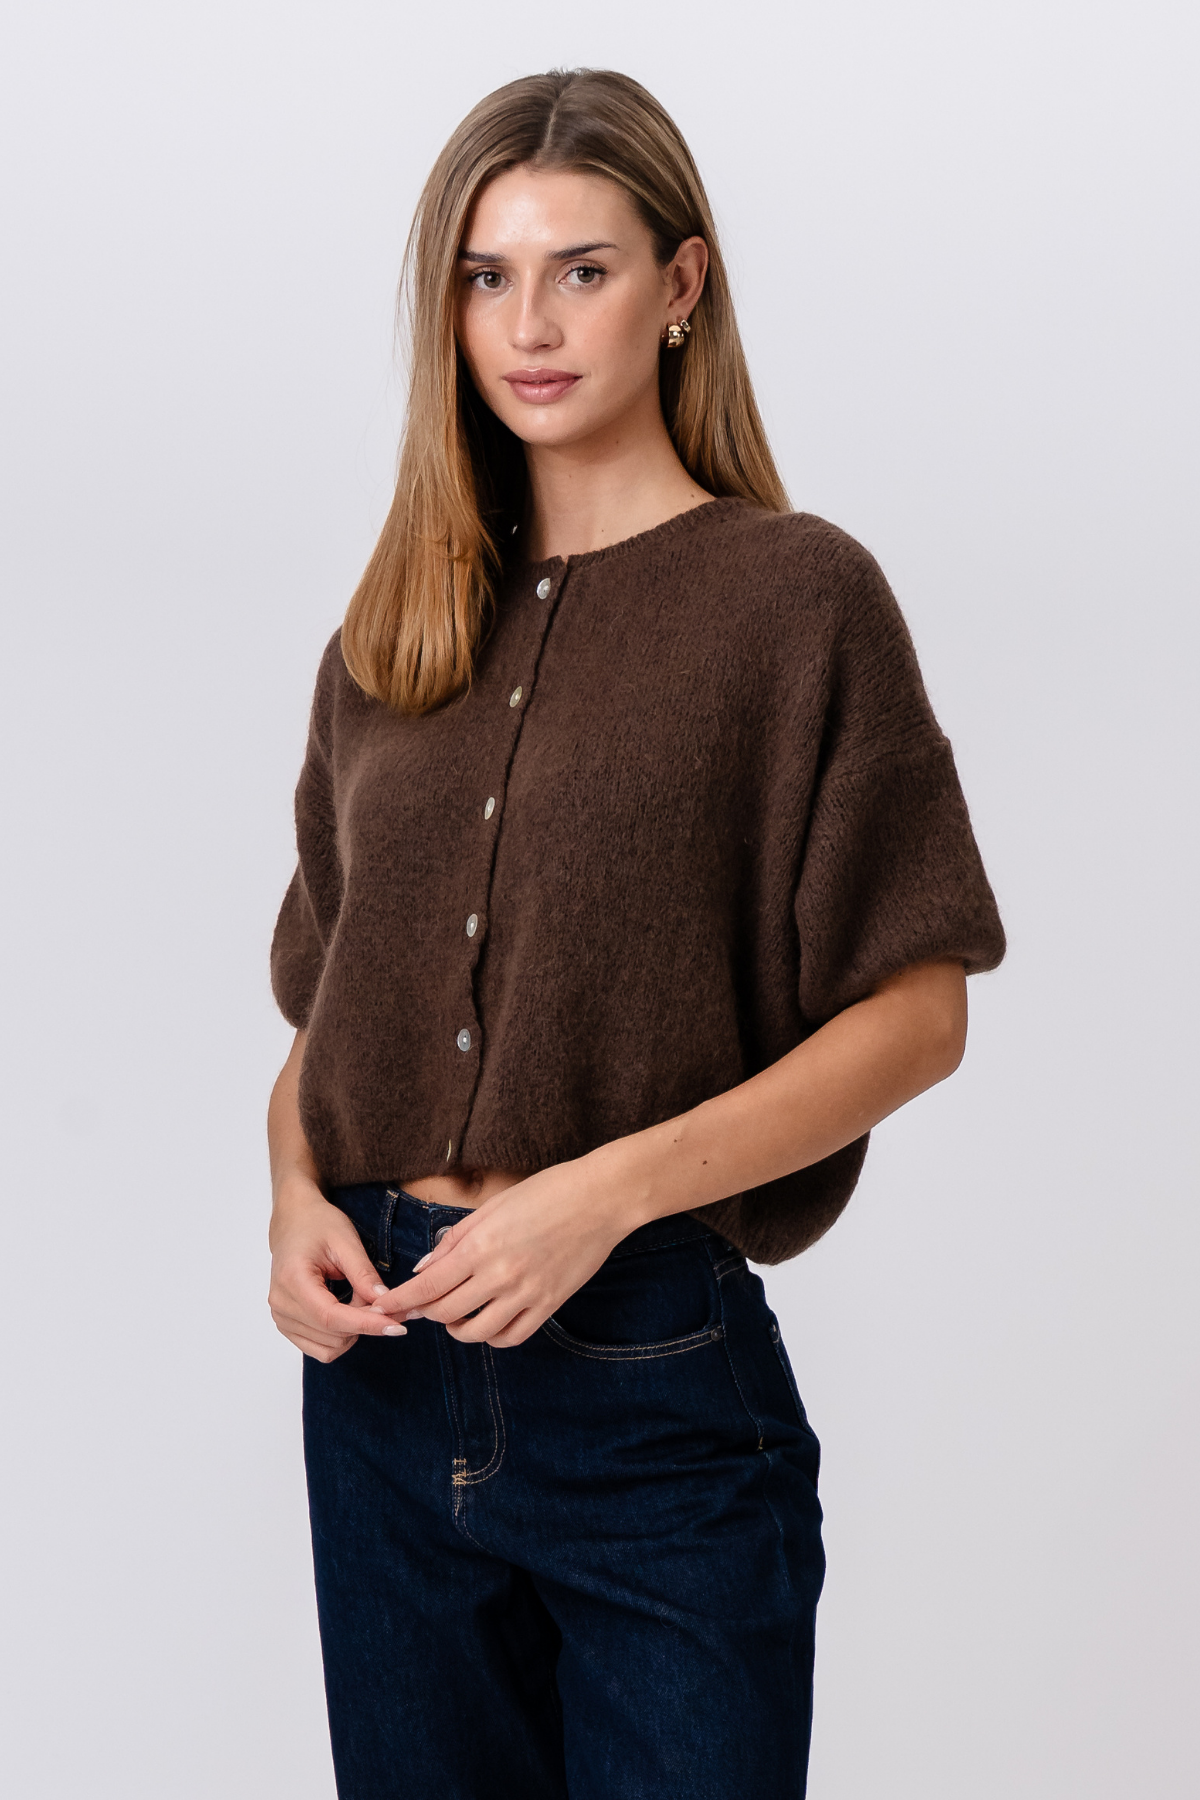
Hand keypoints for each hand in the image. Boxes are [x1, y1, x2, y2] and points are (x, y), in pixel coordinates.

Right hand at [268, 1173, 401, 1361]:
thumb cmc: (318, 1224)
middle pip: (332, 1334)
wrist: (294, 1222)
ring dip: (353, 1330)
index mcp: (292, 1279)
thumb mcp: (346, 1241)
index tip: (396, 1326)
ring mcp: (281, 1318)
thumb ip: (364, 1274)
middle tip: (379, 1297)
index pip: (331, 1317)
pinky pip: (321, 1349)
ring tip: (359, 1298)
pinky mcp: (287, 1326)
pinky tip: (348, 1311)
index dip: (366, 1324)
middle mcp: (281, 1304)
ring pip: (329, 1348)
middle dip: (365, 1323)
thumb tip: (385, 1302)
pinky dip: (341, 1336)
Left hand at [369, 1157, 639, 1348]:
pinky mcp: (549, 1305)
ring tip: (455, 1316)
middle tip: (419, 1307)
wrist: (600, 1199)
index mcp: (480, 1247)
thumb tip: (425, 1268)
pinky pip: (512, 1336)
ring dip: (457, 1328)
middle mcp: (499, 1275)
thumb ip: (455, 1239)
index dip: (400, 1301)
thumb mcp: (492, 1207)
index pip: (426, 1287)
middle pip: (445, 1313)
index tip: (385, 1307)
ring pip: (476, 1332)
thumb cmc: (546, 1192)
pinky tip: (487, 1321)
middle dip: (424, 1313)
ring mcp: (526, 1294)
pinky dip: (492, 1335)